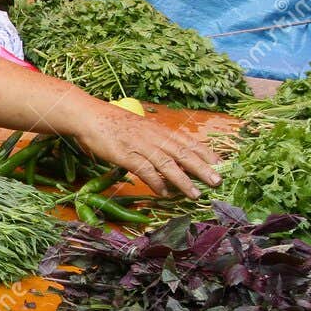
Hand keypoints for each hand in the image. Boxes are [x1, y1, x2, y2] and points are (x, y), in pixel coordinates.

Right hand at [73, 105, 220, 198]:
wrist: (90, 116)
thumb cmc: (113, 124)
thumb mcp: (140, 130)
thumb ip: (154, 142)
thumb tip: (167, 159)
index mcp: (159, 130)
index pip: (188, 141)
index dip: (205, 153)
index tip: (221, 164)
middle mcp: (154, 137)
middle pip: (183, 153)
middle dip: (202, 168)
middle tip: (217, 181)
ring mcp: (140, 145)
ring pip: (167, 164)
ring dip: (183, 180)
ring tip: (195, 194)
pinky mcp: (126, 155)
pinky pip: (145, 170)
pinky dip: (156, 182)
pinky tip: (165, 193)